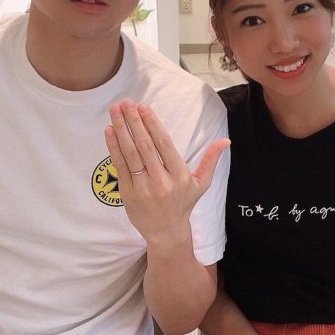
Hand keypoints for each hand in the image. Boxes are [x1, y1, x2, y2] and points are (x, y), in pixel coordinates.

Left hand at [104, 99, 229, 247]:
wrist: (166, 232)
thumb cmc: (183, 203)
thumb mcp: (201, 183)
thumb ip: (211, 160)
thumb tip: (225, 140)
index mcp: (180, 176)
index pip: (164, 144)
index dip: (152, 124)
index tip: (143, 107)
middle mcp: (162, 182)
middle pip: (145, 146)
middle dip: (134, 122)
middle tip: (125, 103)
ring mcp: (143, 188)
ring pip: (130, 154)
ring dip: (121, 130)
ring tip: (115, 110)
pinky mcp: (128, 194)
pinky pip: (120, 166)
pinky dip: (113, 147)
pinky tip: (109, 130)